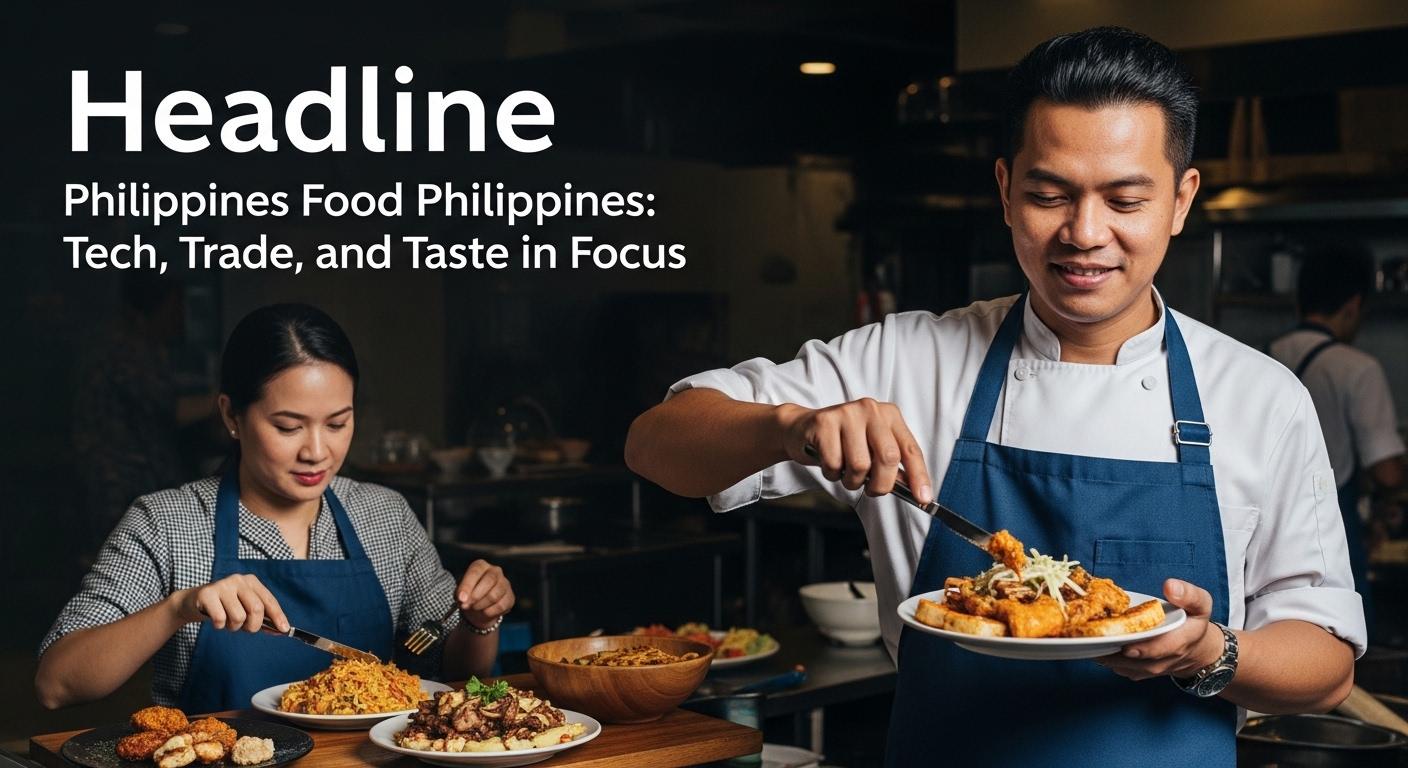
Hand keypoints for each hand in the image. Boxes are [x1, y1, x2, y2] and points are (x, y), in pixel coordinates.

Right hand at [173, 573, 288, 632]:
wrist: (193, 602)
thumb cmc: (223, 606)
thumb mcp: (244, 607)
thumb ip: (262, 617)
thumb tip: (282, 629)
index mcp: (251, 581)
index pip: (269, 601)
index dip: (278, 617)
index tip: (284, 630)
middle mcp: (238, 580)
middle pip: (256, 609)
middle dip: (252, 626)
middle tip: (244, 628)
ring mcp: (222, 585)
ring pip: (239, 617)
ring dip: (233, 627)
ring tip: (227, 621)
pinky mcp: (207, 594)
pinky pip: (221, 619)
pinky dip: (219, 626)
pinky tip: (215, 619)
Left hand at [455, 559, 514, 629]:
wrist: (479, 608)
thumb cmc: (468, 595)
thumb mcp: (460, 591)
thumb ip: (461, 593)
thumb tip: (463, 599)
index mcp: (481, 565)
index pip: (475, 572)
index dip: (467, 585)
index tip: (461, 599)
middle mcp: (495, 571)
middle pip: (489, 580)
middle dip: (476, 596)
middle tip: (466, 606)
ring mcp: (505, 583)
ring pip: (495, 595)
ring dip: (481, 605)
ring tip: (474, 608)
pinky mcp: (510, 597)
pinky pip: (501, 606)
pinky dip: (490, 612)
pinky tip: (484, 612)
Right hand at [778, 398, 932, 503]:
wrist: (801, 429)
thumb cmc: (841, 442)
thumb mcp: (871, 448)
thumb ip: (891, 465)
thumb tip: (912, 489)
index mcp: (889, 415)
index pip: (910, 449)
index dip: (919, 477)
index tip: (923, 499)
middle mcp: (871, 410)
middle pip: (888, 458)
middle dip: (881, 484)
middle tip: (871, 490)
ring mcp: (847, 413)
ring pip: (860, 465)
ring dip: (852, 480)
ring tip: (844, 471)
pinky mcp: (824, 422)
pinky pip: (835, 463)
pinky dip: (832, 473)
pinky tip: (828, 462)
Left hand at [1097, 578, 1224, 680]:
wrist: (1195, 649)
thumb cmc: (1193, 621)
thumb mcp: (1201, 604)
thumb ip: (1188, 594)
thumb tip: (1169, 586)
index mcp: (1180, 641)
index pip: (1161, 649)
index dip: (1143, 649)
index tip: (1126, 645)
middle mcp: (1163, 659)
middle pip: (1135, 661)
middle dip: (1114, 650)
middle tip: (1092, 637)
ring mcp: (1149, 668)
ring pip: (1122, 667)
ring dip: (1103, 654)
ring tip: (1085, 638)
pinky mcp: (1137, 671)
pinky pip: (1118, 668)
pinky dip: (1103, 657)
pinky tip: (1090, 643)